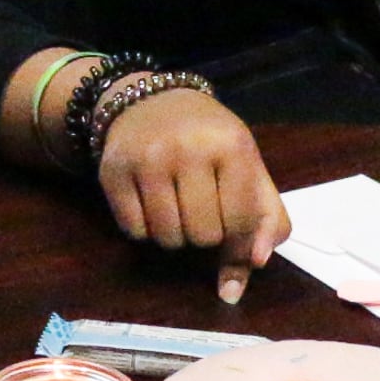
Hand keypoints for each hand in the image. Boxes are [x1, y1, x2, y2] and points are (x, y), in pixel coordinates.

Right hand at [96, 90, 288, 304]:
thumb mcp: (250, 168)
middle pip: (202, 236)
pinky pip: (134, 232)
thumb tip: (243, 278)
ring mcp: (146, 159)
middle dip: (205, 234)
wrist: (151, 102)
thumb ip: (266, 222)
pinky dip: (145, 229)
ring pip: (167, 238)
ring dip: (175, 235)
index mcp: (232, 145)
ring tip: (177, 207)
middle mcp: (188, 148)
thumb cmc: (210, 141)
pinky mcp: (113, 171)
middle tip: (202, 209)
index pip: (240, 222)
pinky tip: (150, 203)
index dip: (239, 239)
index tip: (233, 228)